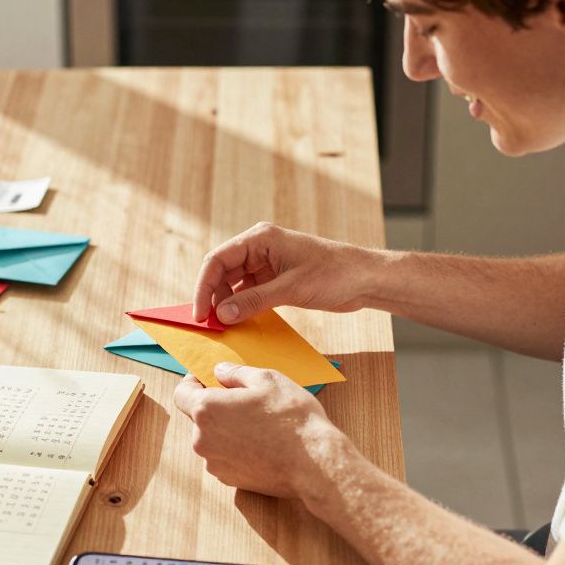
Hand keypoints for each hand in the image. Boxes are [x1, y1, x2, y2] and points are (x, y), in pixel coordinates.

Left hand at [172, 362, 347, 498]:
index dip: (193, 383)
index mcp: (207, 410)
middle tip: (246, 400)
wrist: (315, 463)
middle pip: (199, 417)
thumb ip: (235, 372)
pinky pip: (225, 457)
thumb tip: (219, 371)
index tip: (208, 379)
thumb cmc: (292, 418)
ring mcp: (214, 463)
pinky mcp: (229, 480)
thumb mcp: (267, 379)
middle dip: (217, 407)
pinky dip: (236, 449)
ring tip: (259, 424)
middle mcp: (202, 439)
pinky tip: (262, 444)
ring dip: (227, 429)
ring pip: (213, 438)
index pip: (181, 393)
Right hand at [193, 222, 379, 324]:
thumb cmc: (334, 274)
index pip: (218, 259)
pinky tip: (239, 322)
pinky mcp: (275, 279)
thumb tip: (221, 314)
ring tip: (223, 326)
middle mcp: (259, 248)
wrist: (364, 279)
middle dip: (213, 296)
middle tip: (209, 324)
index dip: (204, 286)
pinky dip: (242, 306)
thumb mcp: (291, 289)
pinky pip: (249, 292)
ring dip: (226, 303)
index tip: (200, 313)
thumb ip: (254, 301)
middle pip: (222, 271)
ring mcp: (267, 264)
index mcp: (261, 238)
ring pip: (234, 283)